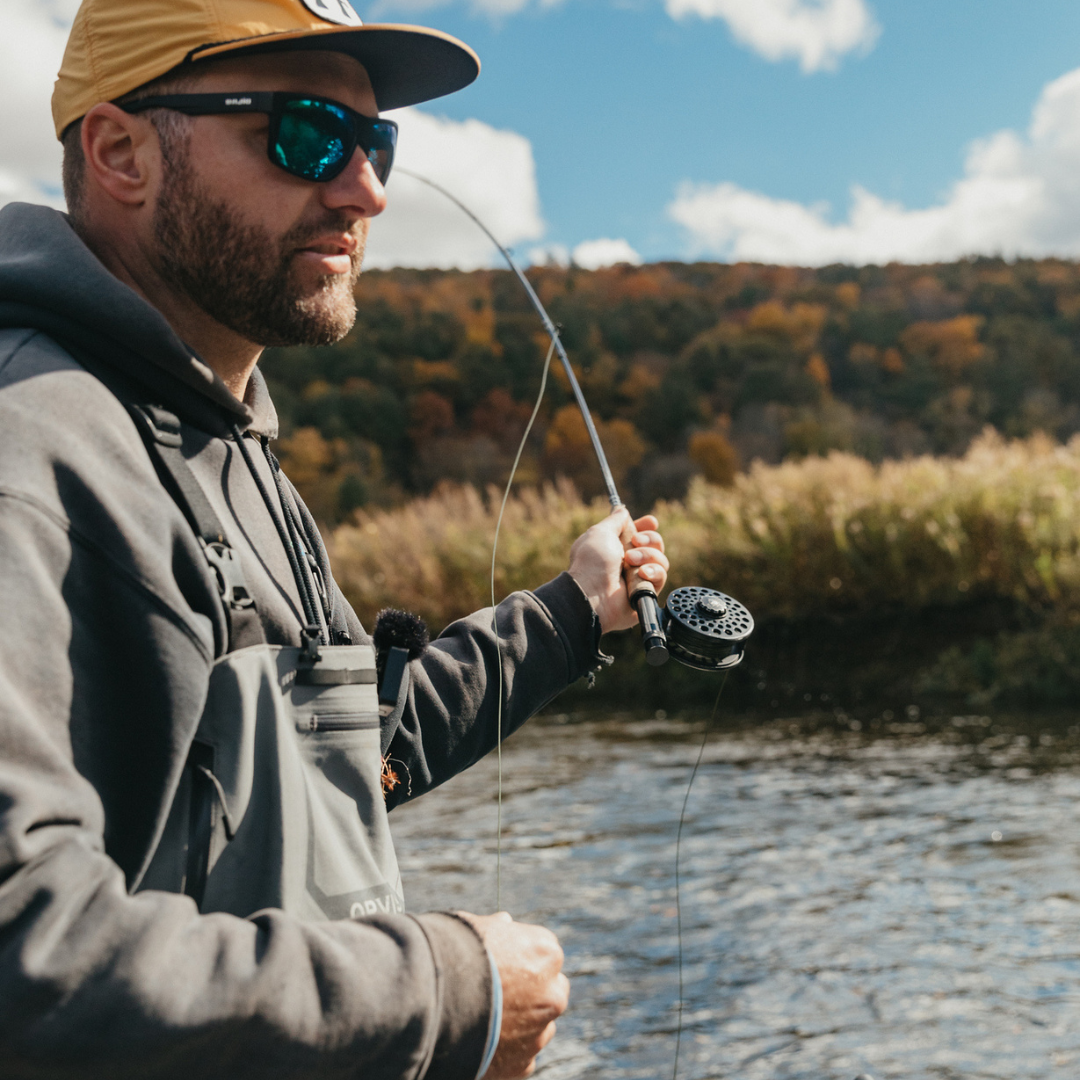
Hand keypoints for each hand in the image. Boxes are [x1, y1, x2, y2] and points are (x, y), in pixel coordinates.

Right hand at [458, 911, 568, 1079]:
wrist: (430, 1002)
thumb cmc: (451, 955)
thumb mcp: (474, 927)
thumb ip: (497, 929)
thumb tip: (504, 924)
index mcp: (545, 953)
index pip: (544, 953)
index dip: (521, 957)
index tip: (501, 963)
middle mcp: (551, 994)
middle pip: (550, 991)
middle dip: (531, 992)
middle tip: (498, 993)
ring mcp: (539, 1032)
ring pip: (539, 1026)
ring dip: (521, 1024)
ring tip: (485, 1020)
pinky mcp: (522, 1064)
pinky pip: (522, 1056)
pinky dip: (507, 1051)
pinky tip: (482, 1041)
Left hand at [567, 509, 668, 633]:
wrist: (592, 593)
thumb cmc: (591, 563)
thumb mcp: (600, 533)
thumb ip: (615, 520)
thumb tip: (622, 509)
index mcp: (616, 547)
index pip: (639, 535)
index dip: (647, 528)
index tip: (651, 522)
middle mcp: (629, 562)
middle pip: (655, 544)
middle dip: (649, 539)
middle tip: (635, 542)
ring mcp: (638, 578)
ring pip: (661, 559)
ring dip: (648, 556)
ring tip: (631, 562)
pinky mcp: (646, 593)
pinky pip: (661, 577)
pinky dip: (653, 573)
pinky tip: (642, 574)